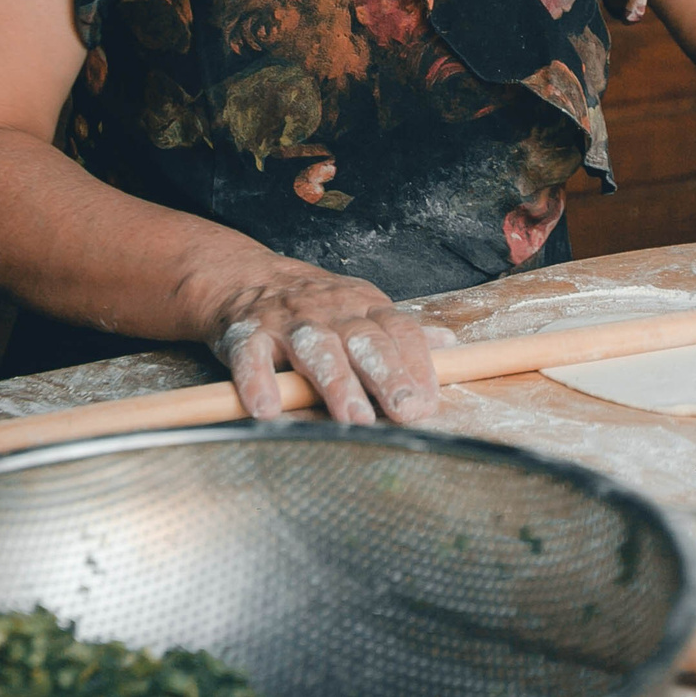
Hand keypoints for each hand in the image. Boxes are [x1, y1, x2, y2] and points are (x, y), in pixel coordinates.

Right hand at [197, 258, 451, 424]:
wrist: (245, 278)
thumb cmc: (314, 306)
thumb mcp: (362, 309)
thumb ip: (400, 334)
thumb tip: (451, 347)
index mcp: (365, 307)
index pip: (400, 332)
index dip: (417, 365)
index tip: (429, 401)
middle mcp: (331, 312)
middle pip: (365, 341)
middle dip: (388, 374)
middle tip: (406, 410)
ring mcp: (289, 322)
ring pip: (317, 348)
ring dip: (337, 383)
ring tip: (353, 418)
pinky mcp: (247, 334)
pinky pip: (253, 357)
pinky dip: (258, 382)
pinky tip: (268, 409)